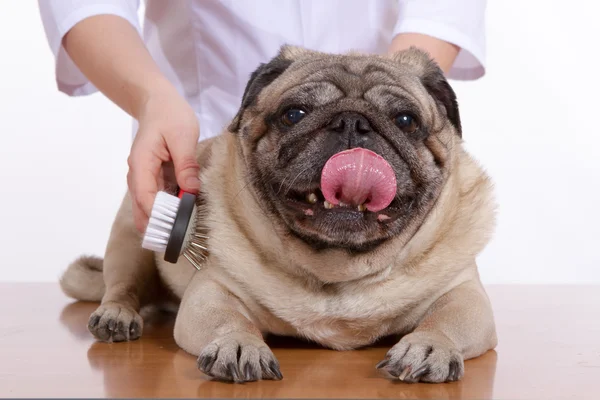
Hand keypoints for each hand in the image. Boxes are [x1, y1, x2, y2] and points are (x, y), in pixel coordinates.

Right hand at [127, 87, 199, 232]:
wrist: (157, 103)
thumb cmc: (170, 115)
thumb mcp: (182, 136)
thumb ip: (186, 165)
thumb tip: (191, 191)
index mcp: (141, 165)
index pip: (146, 199)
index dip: (160, 218)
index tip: (178, 231)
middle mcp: (137, 176)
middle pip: (142, 211)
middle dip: (159, 227)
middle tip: (180, 243)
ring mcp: (143, 179)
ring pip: (147, 210)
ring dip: (162, 223)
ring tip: (182, 237)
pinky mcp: (152, 180)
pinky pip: (156, 201)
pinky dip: (166, 212)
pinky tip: (182, 220)